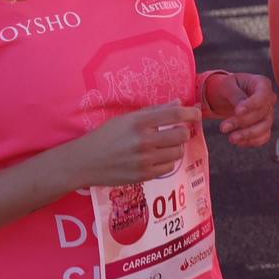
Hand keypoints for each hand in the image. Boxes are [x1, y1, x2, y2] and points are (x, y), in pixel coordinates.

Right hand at [62, 104, 200, 188]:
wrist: (83, 162)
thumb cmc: (105, 137)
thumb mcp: (126, 119)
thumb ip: (154, 111)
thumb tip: (179, 103)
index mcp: (138, 122)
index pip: (175, 115)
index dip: (191, 113)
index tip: (196, 113)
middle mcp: (143, 141)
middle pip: (182, 135)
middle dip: (184, 132)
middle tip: (177, 131)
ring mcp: (144, 160)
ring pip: (178, 152)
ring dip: (176, 147)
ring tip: (165, 145)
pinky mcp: (143, 176)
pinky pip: (168, 168)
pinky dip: (168, 161)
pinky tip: (157, 157)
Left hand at [204, 72, 275, 147]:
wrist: (226, 95)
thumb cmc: (227, 86)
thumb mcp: (227, 85)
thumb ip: (235, 95)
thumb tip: (240, 109)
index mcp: (262, 84)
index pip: (263, 95)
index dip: (252, 105)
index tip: (237, 111)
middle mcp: (269, 99)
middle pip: (262, 113)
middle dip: (242, 122)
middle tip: (223, 127)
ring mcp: (268, 114)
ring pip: (265, 127)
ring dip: (248, 134)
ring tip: (231, 138)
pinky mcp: (264, 127)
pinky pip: (264, 137)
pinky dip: (252, 141)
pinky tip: (238, 142)